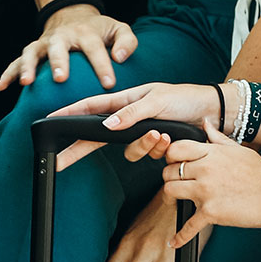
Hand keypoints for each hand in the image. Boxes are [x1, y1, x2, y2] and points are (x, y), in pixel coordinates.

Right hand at [0, 2, 136, 92]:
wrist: (72, 14)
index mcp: (86, 32)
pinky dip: (7, 73)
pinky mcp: (33, 51)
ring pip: (32, 53)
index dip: (102, 66)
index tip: (108, 84)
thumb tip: (120, 58)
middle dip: (58, 62)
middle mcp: (62, 37)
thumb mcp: (118, 29)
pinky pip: (16, 61)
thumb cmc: (97, 29)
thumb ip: (126, 41)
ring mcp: (44, 44)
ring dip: (27, 66)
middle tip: (60, 78)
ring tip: (25, 82)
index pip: (95, 49)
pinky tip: (0, 86)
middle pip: (59, 47)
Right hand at [48, 81, 228, 169]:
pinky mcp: (154, 147)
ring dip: (144, 146)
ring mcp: (140, 134)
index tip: (50, 121)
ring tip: (162, 135)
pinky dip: (159, 150)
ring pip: (128, 151)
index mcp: (124, 101)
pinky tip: (171, 139)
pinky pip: (147, 156)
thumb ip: (131, 114)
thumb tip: (107, 126)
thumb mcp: (156, 100)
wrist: (211, 112)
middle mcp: (128, 119)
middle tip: (59, 162)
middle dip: (79, 150)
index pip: (90, 108)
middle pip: (96, 138)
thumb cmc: (184, 98)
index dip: (69, 114)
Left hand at [142, 130, 260, 232]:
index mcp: (210, 153)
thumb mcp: (237, 149)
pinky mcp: (211, 212)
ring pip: (170, 191)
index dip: (171, 157)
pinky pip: (188, 226)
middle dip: (170, 178)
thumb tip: (205, 123)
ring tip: (177, 202)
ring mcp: (206, 191)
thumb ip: (216, 138)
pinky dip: (180, 237)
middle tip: (177, 184)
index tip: (174, 163)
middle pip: (168, 172)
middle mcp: (204, 170)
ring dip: (171, 198)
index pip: (175, 149)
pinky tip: (174, 242)